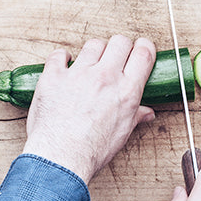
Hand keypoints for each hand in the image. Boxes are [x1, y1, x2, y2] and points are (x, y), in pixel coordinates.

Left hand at [23, 35, 155, 183]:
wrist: (60, 158)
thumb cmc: (91, 151)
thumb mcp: (121, 133)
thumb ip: (135, 116)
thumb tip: (145, 113)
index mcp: (126, 90)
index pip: (143, 53)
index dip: (144, 47)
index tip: (139, 49)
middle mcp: (105, 77)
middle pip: (119, 42)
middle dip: (120, 47)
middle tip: (114, 57)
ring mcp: (79, 74)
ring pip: (93, 44)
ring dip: (93, 52)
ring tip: (89, 64)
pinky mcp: (54, 76)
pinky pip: (59, 55)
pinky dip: (62, 58)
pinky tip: (64, 66)